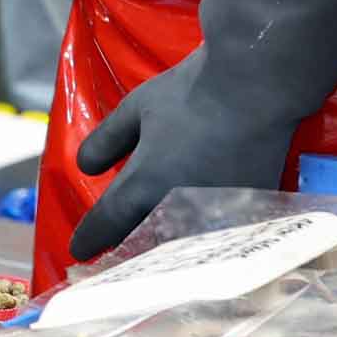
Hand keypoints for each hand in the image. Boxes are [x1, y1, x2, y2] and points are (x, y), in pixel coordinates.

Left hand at [67, 55, 299, 261]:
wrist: (256, 86)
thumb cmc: (192, 91)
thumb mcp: (136, 108)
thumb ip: (106, 141)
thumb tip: (85, 167)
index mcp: (144, 184)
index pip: (107, 224)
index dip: (89, 239)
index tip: (80, 249)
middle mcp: (176, 209)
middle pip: (143, 242)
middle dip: (127, 248)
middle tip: (115, 251)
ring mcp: (214, 214)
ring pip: (181, 244)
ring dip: (164, 247)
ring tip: (153, 249)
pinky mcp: (249, 212)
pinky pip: (215, 235)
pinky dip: (201, 237)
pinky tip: (198, 233)